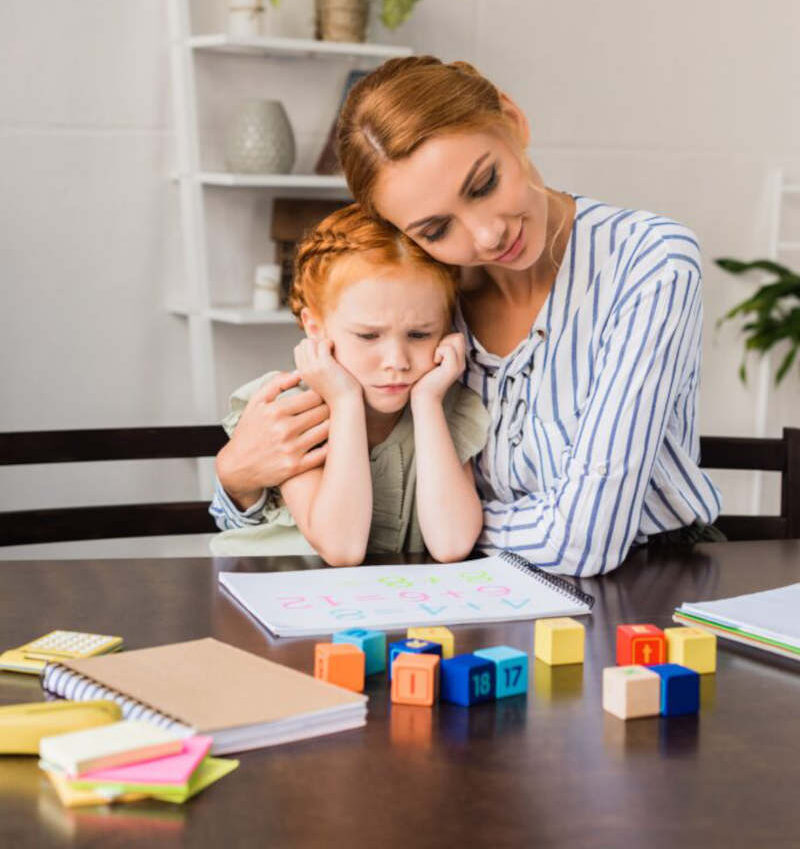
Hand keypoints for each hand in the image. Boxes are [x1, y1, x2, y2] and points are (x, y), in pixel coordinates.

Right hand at [216, 371, 329, 506]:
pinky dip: (332, 445)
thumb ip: (276, 383)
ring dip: (334, 424)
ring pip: (326, 431)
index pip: (314, 396)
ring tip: (337, 421)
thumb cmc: (248, 433)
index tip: (328, 394)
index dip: (324, 393)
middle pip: (323, 412)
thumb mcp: (255, 403)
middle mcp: (283, 430)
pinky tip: (332, 439)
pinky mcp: (296, 467)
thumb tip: (299, 372)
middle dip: (331, 407)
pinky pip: (323, 453)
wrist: (237, 467)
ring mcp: (290, 449)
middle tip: (337, 406)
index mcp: (275, 411)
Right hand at [293, 338, 361, 405]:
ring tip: (332, 350)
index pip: (299, 351)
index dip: (311, 347)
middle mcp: (306, 370)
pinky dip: (330, 343)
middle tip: (328, 351)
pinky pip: (322, 344)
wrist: (346, 405)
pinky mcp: (324, 365)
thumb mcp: (321, 380)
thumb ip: (316, 368)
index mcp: (303, 374)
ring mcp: (313, 367)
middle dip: (316, 342)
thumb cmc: (338, 392)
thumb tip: (318, 351)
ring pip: (310, 342)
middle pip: (303, 344)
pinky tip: (335, 350)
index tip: (323, 353)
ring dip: (322, 342)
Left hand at [410, 332, 466, 404]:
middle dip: (445, 340)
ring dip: (442, 346)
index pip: (458, 337)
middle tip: (436, 355)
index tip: (436, 352)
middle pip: (459, 336)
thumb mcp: (432, 362)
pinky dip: (439, 352)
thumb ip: (437, 351)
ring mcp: (459, 365)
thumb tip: (433, 336)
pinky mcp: (453, 368)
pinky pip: (448, 349)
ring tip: (435, 359)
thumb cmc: (423, 380)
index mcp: (457, 361)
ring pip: (456, 339)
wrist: (423, 397)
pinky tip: (435, 363)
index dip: (446, 339)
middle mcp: (461, 362)